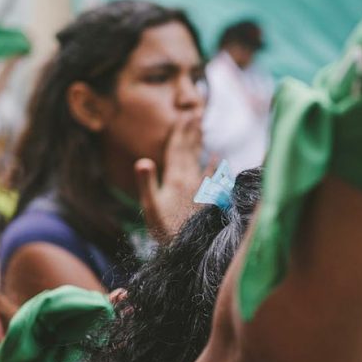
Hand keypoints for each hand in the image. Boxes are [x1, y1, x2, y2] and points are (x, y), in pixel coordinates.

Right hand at [136, 114, 203, 240]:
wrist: (187, 247)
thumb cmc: (164, 229)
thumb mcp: (150, 206)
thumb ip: (146, 182)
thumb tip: (143, 160)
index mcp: (175, 178)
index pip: (176, 149)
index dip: (179, 132)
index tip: (183, 115)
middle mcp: (190, 179)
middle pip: (190, 150)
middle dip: (190, 131)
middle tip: (194, 113)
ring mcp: (200, 189)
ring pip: (200, 159)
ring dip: (200, 142)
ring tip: (201, 127)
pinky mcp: (207, 199)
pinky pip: (212, 177)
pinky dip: (215, 165)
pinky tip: (218, 157)